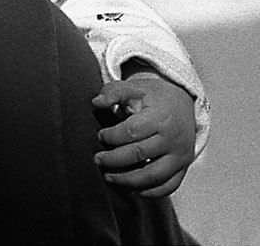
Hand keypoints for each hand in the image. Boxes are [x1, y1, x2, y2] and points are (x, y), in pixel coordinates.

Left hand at [91, 71, 196, 197]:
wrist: (184, 103)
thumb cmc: (154, 96)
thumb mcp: (135, 87)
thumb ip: (113, 91)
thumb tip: (95, 102)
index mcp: (160, 117)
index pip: (132, 132)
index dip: (112, 136)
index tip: (99, 136)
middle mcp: (173, 139)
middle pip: (139, 154)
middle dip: (114, 159)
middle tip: (98, 159)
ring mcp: (180, 156)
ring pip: (153, 175)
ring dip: (128, 180)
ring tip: (109, 177)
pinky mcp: (184, 167)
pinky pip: (169, 186)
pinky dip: (150, 192)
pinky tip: (132, 189)